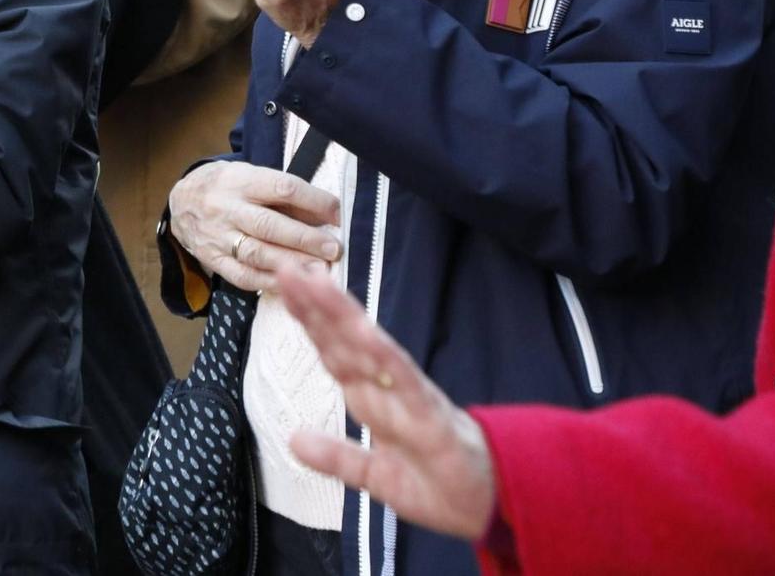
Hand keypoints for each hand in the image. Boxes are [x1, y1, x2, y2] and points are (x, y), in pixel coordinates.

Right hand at [167, 159, 342, 291]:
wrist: (180, 200)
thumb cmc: (227, 186)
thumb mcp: (251, 177)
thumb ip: (286, 196)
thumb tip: (327, 214)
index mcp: (241, 181)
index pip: (282, 189)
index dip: (314, 201)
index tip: (337, 214)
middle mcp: (227, 208)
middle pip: (269, 225)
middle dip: (305, 239)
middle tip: (333, 249)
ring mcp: (218, 236)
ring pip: (257, 253)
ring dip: (291, 263)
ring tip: (319, 270)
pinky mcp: (213, 259)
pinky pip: (242, 276)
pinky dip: (268, 282)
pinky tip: (291, 284)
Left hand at [278, 266, 496, 541]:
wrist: (492, 507)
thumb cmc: (437, 483)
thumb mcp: (376, 477)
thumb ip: (338, 457)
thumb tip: (293, 439)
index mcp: (372, 398)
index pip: (334, 351)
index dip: (308, 319)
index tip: (282, 285)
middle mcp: (388, 389)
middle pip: (346, 341)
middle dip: (316, 305)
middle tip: (287, 267)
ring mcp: (410, 397)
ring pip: (371, 349)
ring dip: (344, 316)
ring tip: (317, 285)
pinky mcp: (432, 417)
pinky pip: (406, 381)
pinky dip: (385, 357)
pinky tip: (364, 333)